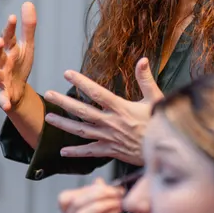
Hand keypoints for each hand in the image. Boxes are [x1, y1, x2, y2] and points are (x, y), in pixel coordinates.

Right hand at [0, 2, 36, 112]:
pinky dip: (3, 101)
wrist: (17, 91)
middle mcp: (1, 62)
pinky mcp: (2, 95)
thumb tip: (28, 2)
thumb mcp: (27, 46)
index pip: (8, 36)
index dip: (9, 28)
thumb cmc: (19, 65)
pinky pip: (2, 98)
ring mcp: (0, 79)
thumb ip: (28, 27)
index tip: (12, 17)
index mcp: (9, 50)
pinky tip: (7, 104)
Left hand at [42, 57, 162, 165]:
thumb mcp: (156, 99)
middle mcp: (111, 123)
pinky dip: (76, 152)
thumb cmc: (161, 124)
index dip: (81, 82)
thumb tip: (143, 59)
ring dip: (63, 124)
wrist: (165, 152)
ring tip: (48, 118)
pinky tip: (62, 151)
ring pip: (81, 130)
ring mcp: (109, 138)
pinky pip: (90, 151)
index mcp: (121, 108)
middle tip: (48, 94)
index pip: (96, 92)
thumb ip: (146, 80)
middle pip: (82, 111)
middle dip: (63, 102)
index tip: (67, 73)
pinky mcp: (110, 151)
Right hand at [58, 179, 122, 212]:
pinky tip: (118, 210)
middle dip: (98, 193)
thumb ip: (97, 202)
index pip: (65, 198)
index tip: (104, 186)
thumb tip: (98, 182)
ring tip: (118, 200)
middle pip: (75, 203)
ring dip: (102, 204)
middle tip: (116, 191)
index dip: (84, 189)